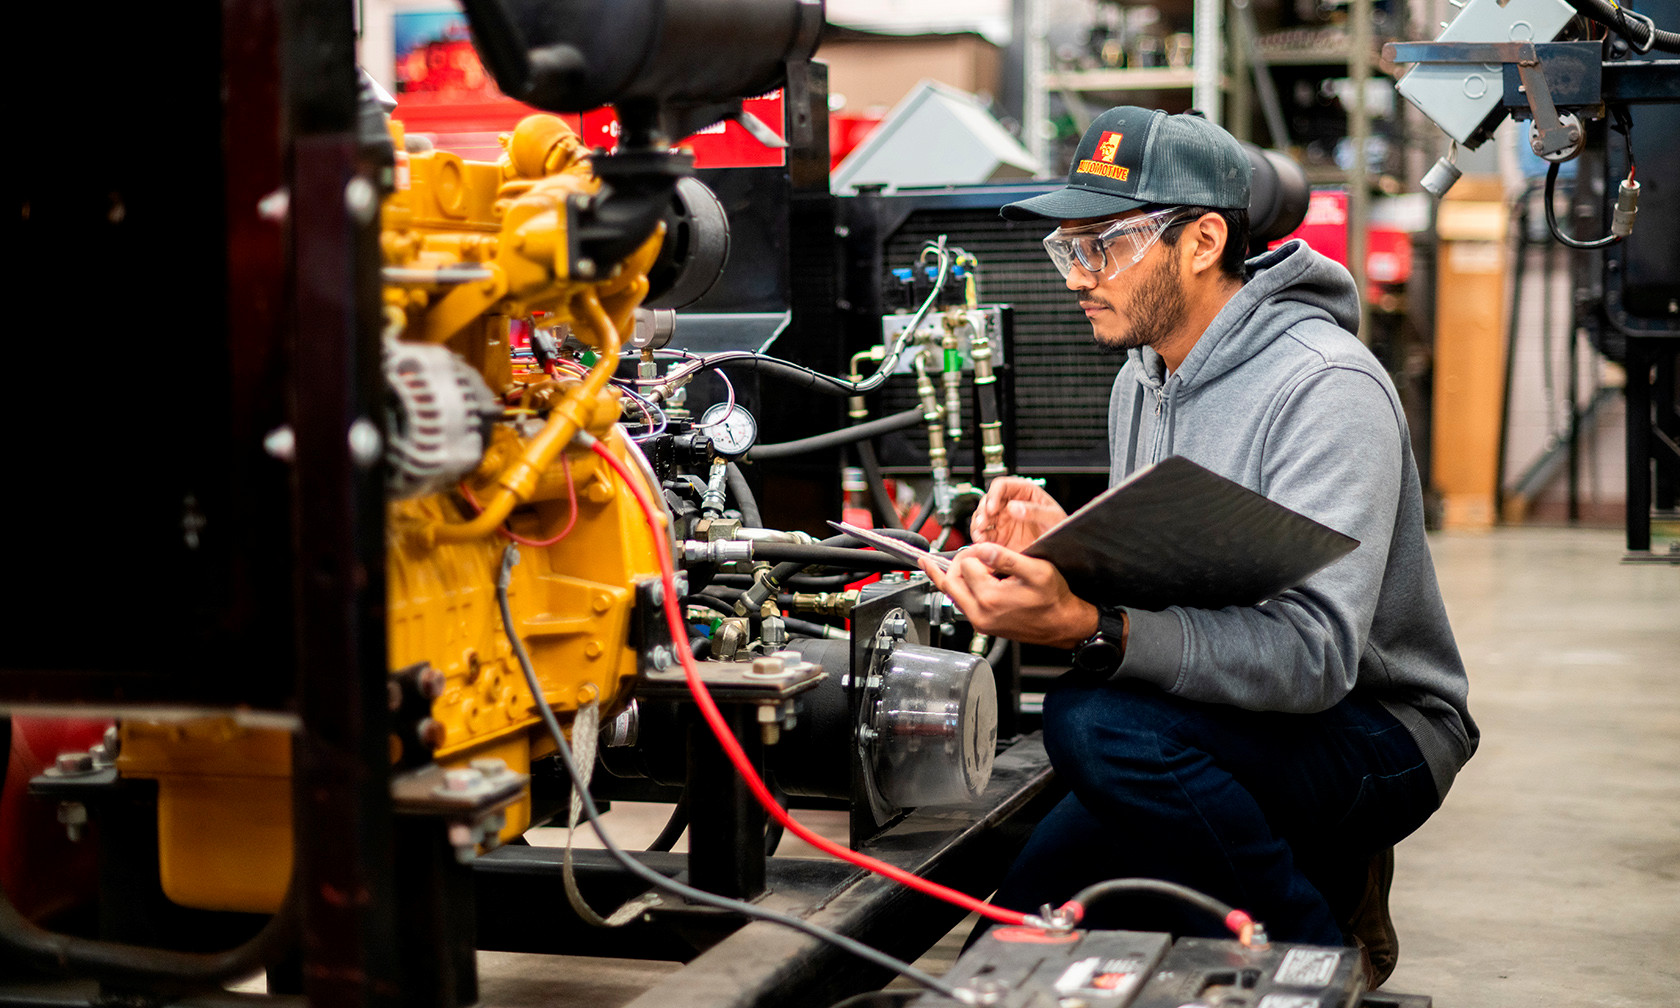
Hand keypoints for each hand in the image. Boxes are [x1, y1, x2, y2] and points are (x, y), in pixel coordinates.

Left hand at [919, 543, 1096, 647]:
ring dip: (949, 576)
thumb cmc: (1053, 599)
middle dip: (955, 563)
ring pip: (952, 594)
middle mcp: (980, 613)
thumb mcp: (1036, 570)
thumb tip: (981, 549)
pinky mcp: (983, 625)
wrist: (1062, 624)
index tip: (987, 549)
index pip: (966, 564)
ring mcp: (980, 621)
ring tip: (933, 563)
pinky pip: (961, 603)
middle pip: (950, 582)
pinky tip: (955, 579)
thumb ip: (1005, 557)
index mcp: (990, 598)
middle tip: (965, 552)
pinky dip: (956, 588)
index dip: (975, 552)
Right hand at [968, 477, 1067, 551]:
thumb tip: (1014, 507)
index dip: (994, 495)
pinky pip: (984, 534)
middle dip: (983, 511)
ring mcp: (1003, 520)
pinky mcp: (999, 536)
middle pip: (988, 500)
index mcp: (1024, 492)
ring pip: (982, 516)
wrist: (1059, 552)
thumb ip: (1035, 511)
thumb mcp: (1053, 518)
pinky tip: (982, 541)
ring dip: (978, 524)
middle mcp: (1010, 504)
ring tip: (981, 534)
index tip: (993, 508)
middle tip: (984, 523)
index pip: (1002, 486)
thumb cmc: (1060, 529)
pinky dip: (979, 537)